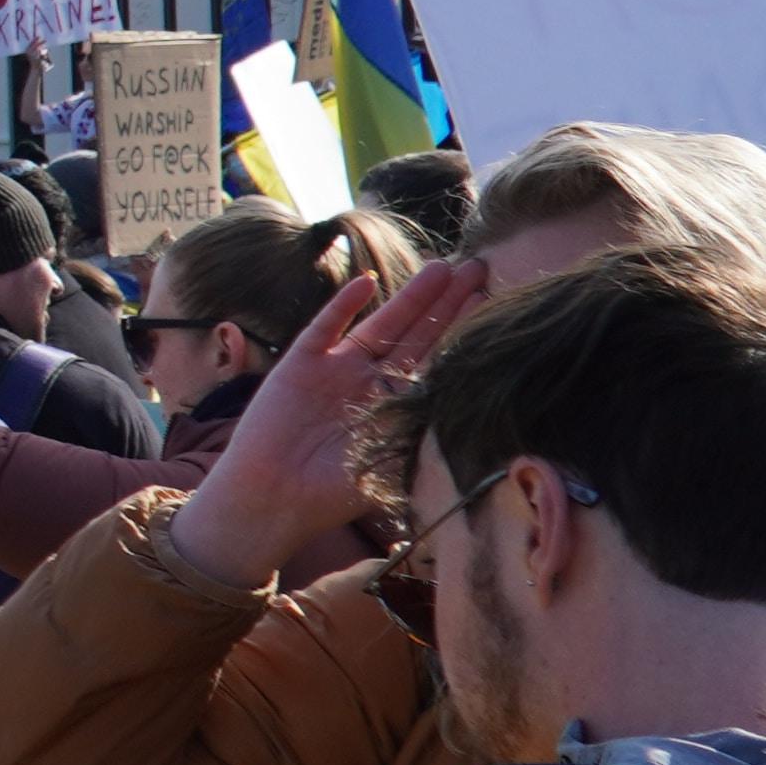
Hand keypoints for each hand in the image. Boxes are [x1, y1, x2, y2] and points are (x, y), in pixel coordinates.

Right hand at [160, 253, 482, 596]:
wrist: (272, 498)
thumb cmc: (333, 494)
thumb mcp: (396, 467)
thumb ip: (427, 437)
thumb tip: (478, 418)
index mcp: (395, 406)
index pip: (438, 360)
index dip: (463, 331)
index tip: (493, 303)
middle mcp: (369, 382)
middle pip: (417, 333)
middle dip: (447, 301)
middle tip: (479, 267)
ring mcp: (335, 369)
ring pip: (380, 323)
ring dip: (409, 296)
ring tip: (441, 268)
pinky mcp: (299, 364)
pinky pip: (324, 327)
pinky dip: (342, 306)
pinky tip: (365, 282)